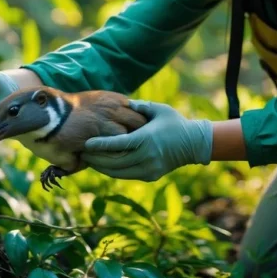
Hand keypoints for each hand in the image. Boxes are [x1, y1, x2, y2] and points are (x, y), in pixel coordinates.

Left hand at [80, 100, 212, 181]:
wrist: (194, 144)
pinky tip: (104, 165)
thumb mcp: (158, 109)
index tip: (86, 143)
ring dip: (102, 167)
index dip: (100, 145)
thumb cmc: (175, 122)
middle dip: (96, 158)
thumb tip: (123, 102)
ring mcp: (149, 168)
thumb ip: (139, 106)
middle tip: (82, 153)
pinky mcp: (150, 175)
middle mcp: (146, 156)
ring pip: (119, 172)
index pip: (118, 144)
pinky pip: (127, 175)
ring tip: (89, 160)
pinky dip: (114, 171)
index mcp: (146, 139)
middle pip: (114, 161)